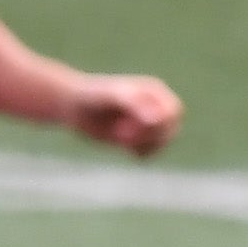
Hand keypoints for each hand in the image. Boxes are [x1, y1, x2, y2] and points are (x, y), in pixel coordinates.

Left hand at [65, 73, 180, 158]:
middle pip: (171, 130)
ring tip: (118, 137)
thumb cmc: (92, 96)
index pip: (173, 112)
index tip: (131, 124)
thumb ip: (135, 105)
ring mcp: (148, 124)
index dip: (157, 124)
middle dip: (148, 136)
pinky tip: (120, 144)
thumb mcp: (112, 97)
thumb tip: (156, 120)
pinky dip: (137, 153)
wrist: (73, 106)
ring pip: (162, 144)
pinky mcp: (138, 139)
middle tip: (122, 134)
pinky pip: (150, 154)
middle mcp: (155, 107)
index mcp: (155, 92)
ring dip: (142, 145)